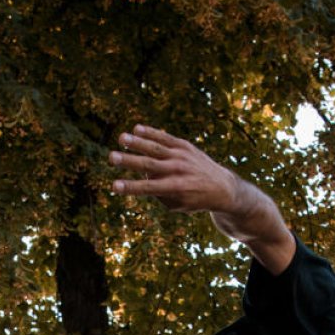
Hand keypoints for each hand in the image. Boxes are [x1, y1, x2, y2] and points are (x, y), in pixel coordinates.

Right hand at [108, 124, 295, 274]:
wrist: (223, 187)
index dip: (130, 187)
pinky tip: (136, 128)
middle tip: (111, 158)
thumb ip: (159, 194)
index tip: (113, 186)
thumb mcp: (177, 205)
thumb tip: (143, 177)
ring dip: (137, 142)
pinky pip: (165, 138)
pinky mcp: (185, 146)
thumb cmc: (195, 199)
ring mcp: (182, 156)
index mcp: (176, 188)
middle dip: (129, 161)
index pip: (148, 188)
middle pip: (149, 165)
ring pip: (156, 147)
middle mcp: (178, 170)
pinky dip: (152, 133)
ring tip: (121, 138)